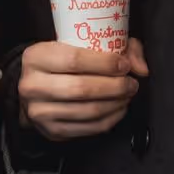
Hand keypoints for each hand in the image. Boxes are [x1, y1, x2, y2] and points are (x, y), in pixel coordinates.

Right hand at [18, 37, 148, 140]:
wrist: (33, 87)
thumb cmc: (60, 60)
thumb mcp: (76, 42)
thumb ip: (112, 44)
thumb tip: (140, 67)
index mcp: (36, 57)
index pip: (74, 61)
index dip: (104, 64)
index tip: (124, 65)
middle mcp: (33, 85)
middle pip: (82, 88)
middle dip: (114, 87)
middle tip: (131, 83)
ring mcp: (40, 112)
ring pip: (87, 111)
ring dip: (115, 104)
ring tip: (128, 95)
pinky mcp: (51, 131)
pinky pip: (87, 129)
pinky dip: (109, 120)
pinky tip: (118, 109)